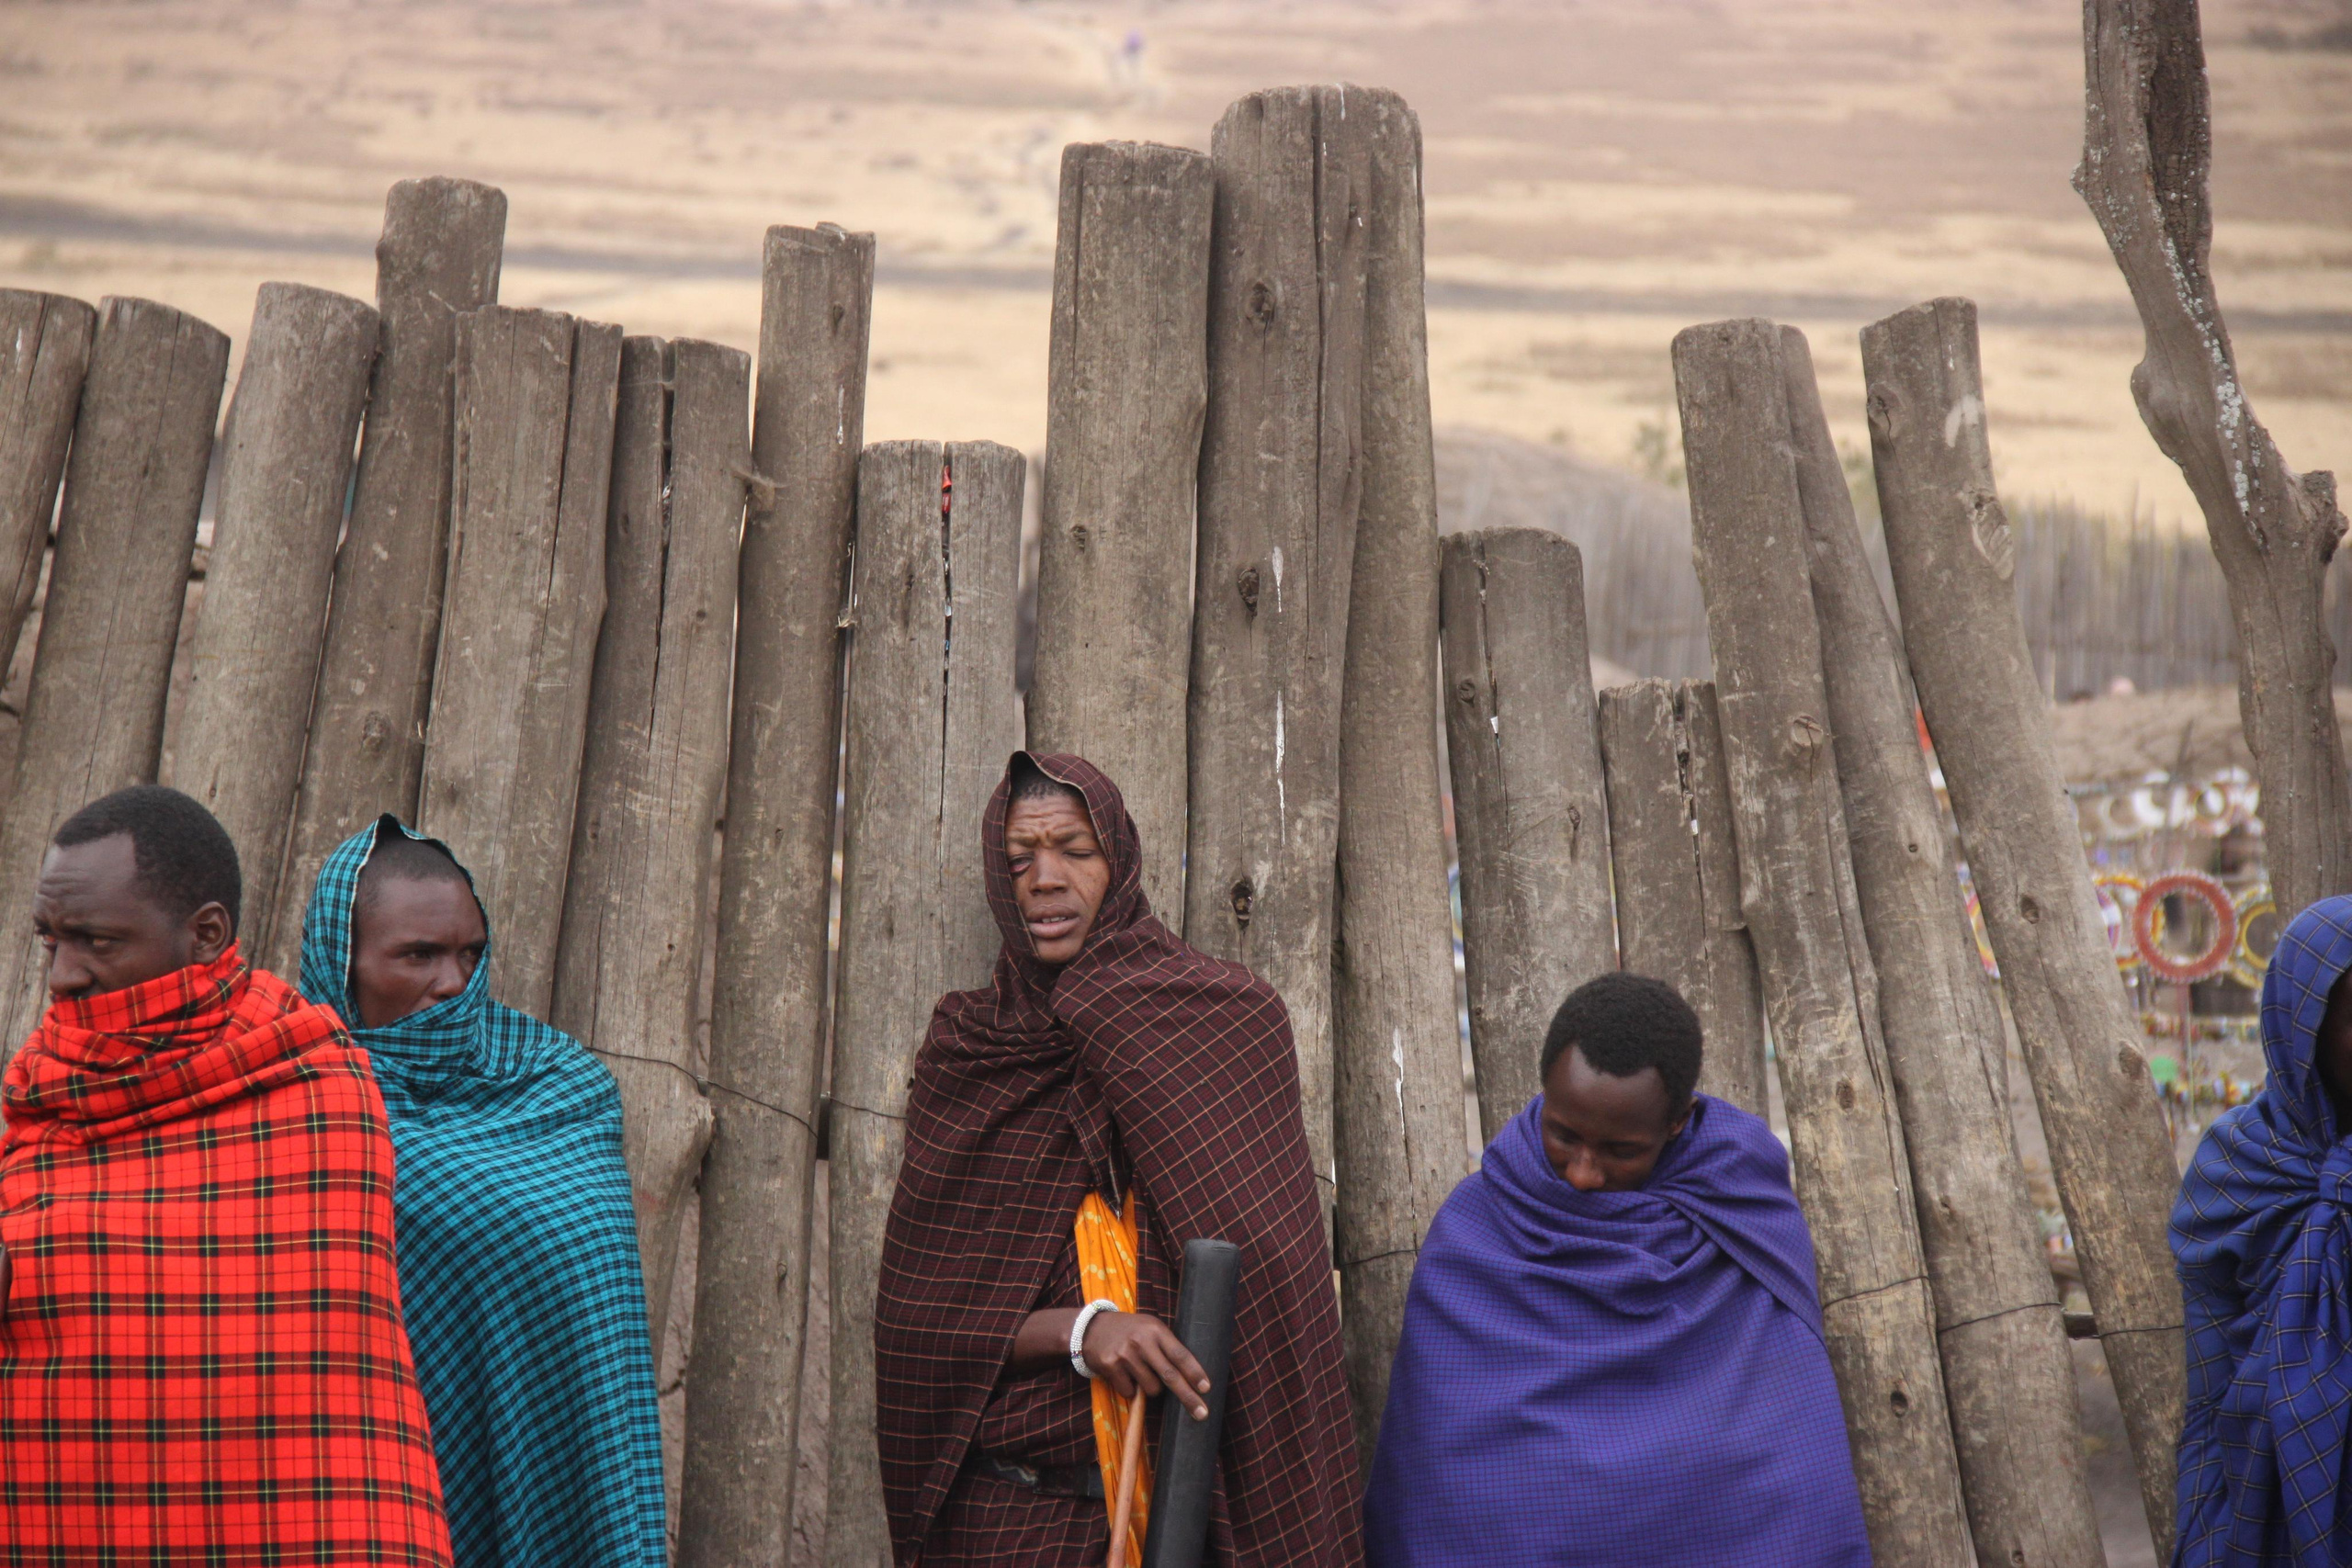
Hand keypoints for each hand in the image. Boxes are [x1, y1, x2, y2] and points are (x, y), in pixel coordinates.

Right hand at [1083, 1310, 1210, 1419]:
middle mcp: (1141, 1341)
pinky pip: (1129, 1392)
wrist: (1091, 1328)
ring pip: (1151, 1388)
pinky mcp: (1110, 1366)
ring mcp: (1125, 1354)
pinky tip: (1124, 1374)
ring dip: (1151, 1389)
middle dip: (1188, 1397)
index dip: (1194, 1372)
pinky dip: (1130, 1389)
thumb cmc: (1130, 1331)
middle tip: (1202, 1414)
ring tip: (1141, 1373)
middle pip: (1170, 1376)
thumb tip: (1190, 1376)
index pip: (1180, 1354)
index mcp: (1155, 1330)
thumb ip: (1166, 1346)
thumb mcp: (1150, 1329)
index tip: (1206, 1388)